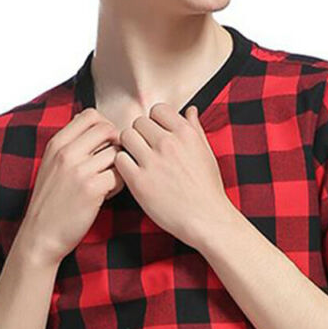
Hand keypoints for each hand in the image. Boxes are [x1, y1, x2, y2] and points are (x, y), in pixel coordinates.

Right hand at [17, 108, 124, 266]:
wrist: (41, 234)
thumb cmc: (50, 202)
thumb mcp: (51, 165)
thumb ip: (69, 145)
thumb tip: (91, 122)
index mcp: (56, 143)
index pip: (91, 116)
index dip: (104, 127)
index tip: (104, 145)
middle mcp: (67, 153)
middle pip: (107, 130)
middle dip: (117, 144)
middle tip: (112, 163)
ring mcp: (79, 170)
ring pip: (116, 153)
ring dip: (120, 166)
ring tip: (109, 181)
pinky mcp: (92, 189)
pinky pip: (120, 176)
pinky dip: (119, 184)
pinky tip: (108, 194)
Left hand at [114, 103, 237, 249]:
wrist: (206, 219)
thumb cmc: (207, 189)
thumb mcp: (206, 153)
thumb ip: (195, 129)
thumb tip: (190, 110)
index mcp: (185, 133)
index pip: (157, 110)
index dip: (154, 122)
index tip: (156, 136)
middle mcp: (168, 144)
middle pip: (138, 122)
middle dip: (140, 135)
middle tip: (145, 151)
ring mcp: (153, 162)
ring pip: (126, 137)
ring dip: (129, 147)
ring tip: (137, 161)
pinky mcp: (140, 182)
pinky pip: (120, 160)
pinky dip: (123, 165)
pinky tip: (133, 174)